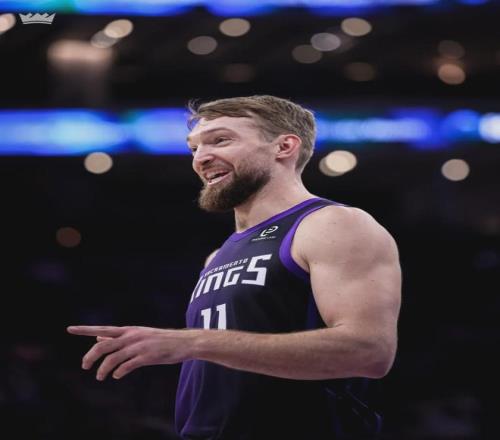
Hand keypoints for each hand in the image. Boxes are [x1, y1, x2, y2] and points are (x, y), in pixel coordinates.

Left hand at [66, 325, 196, 380]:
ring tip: (100, 377)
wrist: (184, 342)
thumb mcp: (138, 334)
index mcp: (129, 330)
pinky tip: (117, 375)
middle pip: (103, 345)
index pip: (102, 329)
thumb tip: (98, 336)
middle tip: (84, 366)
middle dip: (90, 356)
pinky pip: (126, 366)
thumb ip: (118, 337)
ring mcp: (139, 346)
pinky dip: (118, 372)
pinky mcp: (147, 357)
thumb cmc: (160, 340)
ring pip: (112, 358)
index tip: (69, 329)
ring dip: (103, 369)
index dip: (85, 329)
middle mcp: (131, 336)